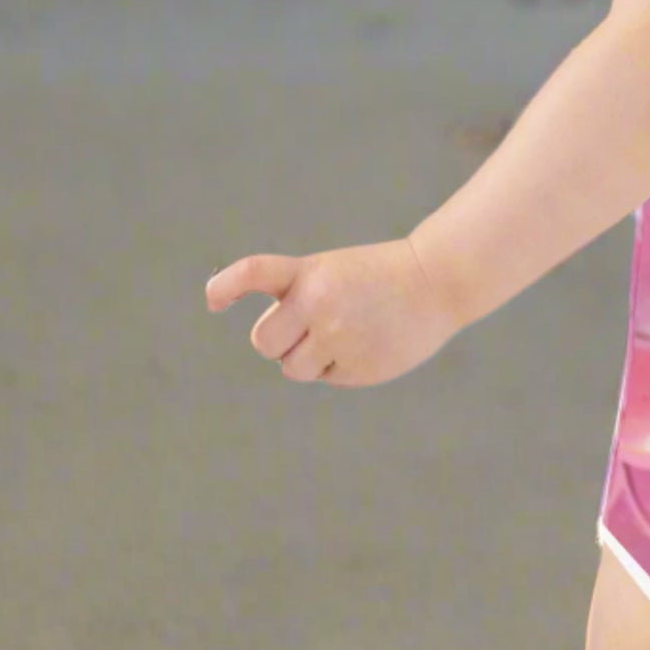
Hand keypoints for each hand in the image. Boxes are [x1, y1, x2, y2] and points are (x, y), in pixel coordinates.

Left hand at [204, 237, 462, 388]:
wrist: (438, 282)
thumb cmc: (380, 275)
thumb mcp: (334, 273)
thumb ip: (300, 300)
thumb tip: (274, 347)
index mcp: (310, 274)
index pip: (254, 273)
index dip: (226, 286)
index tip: (212, 300)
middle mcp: (318, 305)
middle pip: (264, 342)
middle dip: (278, 341)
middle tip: (306, 329)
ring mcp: (337, 339)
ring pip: (293, 367)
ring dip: (309, 357)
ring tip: (347, 333)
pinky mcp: (356, 368)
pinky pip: (326, 376)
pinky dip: (341, 365)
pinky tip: (369, 343)